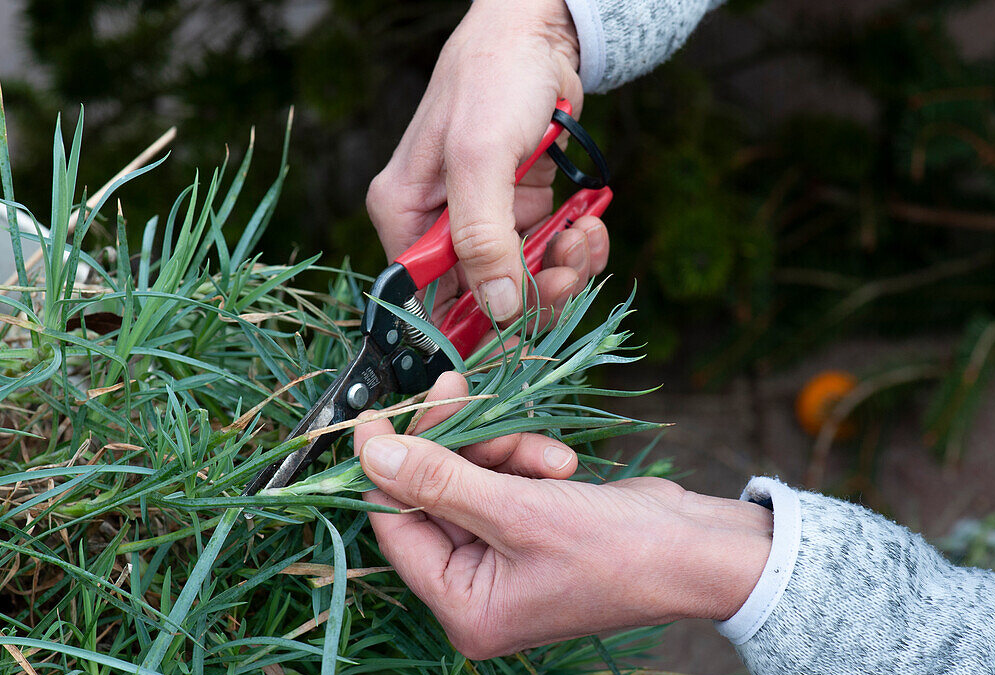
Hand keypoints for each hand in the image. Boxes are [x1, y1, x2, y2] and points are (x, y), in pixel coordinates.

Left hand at [355, 372, 772, 659]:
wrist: (697, 547)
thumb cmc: (617, 548)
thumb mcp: (518, 511)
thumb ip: (439, 480)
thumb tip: (370, 454)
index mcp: (464, 607)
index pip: (395, 528)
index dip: (385, 467)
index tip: (376, 413)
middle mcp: (477, 588)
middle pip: (431, 496)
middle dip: (456, 445)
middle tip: (455, 388)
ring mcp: (504, 557)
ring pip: (469, 476)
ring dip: (502, 450)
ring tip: (549, 457)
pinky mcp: (528, 525)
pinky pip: (501, 477)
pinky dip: (525, 460)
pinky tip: (562, 464)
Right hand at [366, 0, 608, 327]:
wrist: (540, 31)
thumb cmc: (495, 78)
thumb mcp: (480, 157)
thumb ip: (483, 237)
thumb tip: (497, 309)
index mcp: (405, 215)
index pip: (427, 299)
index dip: (475, 322)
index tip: (521, 322)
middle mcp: (438, 224)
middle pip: (483, 298)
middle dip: (534, 293)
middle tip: (569, 269)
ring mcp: (482, 219)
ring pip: (523, 281)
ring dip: (563, 268)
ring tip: (585, 235)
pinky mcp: (519, 209)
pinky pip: (547, 252)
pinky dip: (575, 247)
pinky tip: (590, 224)